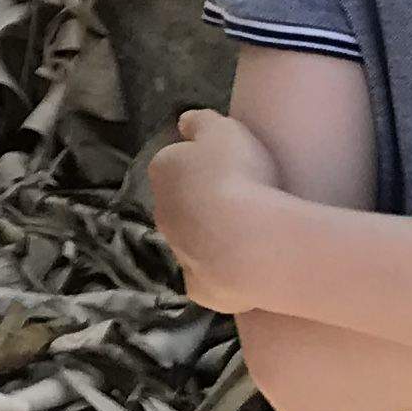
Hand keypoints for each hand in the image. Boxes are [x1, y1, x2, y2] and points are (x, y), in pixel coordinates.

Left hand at [147, 107, 289, 314]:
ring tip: (248, 235)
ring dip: (210, 238)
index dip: (199, 164)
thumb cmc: (236, 176)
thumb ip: (200, 122)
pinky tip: (244, 270)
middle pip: (180, 204)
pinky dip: (220, 275)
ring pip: (191, 242)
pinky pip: (207, 278)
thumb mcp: (222, 130)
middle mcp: (162, 213)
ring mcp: (179, 254)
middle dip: (200, 203)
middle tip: (238, 200)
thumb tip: (185, 122)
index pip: (174, 163)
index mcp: (164, 172)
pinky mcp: (198, 288)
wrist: (249, 242)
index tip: (225, 166)